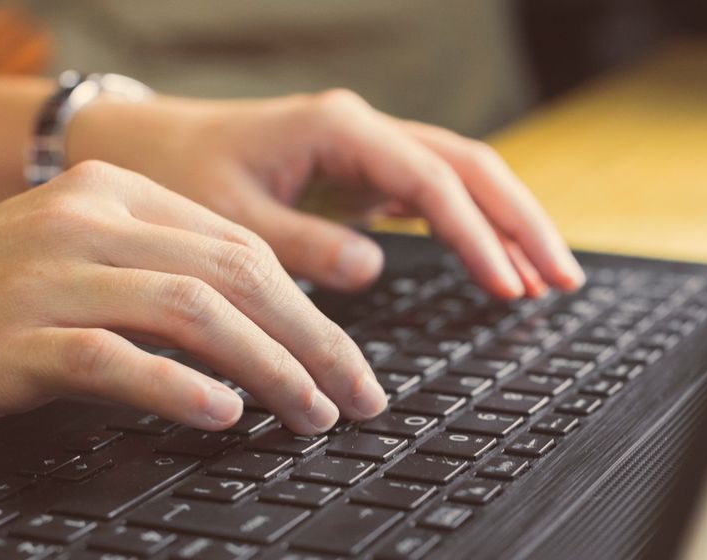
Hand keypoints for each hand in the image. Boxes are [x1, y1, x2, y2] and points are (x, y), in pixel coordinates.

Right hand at [0, 162, 385, 430]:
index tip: (348, 361)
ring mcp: (52, 277)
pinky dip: (180, 388)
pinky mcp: (16, 338)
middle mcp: (89, 222)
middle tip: (358, 397)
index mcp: (112, 196)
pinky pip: (117, 358)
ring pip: (195, 311)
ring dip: (271, 367)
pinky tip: (224, 416)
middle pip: (236, 274)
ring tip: (311, 415)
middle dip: (314, 341)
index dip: (311, 307)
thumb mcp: (69, 261)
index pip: (242, 246)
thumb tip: (253, 343)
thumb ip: (153, 280)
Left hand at [67, 89, 585, 297]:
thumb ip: (301, 245)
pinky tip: (498, 264)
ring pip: (462, 177)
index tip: (504, 283)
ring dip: (507, 224)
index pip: (430, 179)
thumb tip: (370, 268)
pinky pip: (435, 196)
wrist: (145, 149)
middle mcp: (363, 132)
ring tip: (548, 278)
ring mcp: (368, 152)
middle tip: (561, 279)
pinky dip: (471, 229)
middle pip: (469, 166)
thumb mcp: (231, 220)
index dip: (475, 233)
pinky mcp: (363, 176)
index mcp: (338, 130)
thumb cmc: (180, 177)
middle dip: (520, 222)